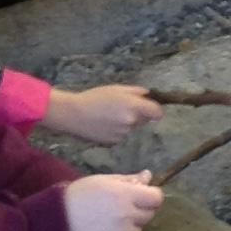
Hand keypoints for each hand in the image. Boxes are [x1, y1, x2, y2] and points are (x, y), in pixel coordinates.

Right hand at [44, 83, 161, 145]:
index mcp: (134, 106)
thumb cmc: (94, 97)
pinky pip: (121, 135)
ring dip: (126, 123)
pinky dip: (117, 131)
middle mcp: (131, 121)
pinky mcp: (114, 141)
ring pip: (131, 128)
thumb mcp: (116, 89)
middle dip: (138, 115)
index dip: (154, 111)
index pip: (157, 113)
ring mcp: (123, 133)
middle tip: (122, 108)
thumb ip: (136, 91)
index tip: (149, 108)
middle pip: (144, 120)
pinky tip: (104, 124)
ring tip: (108, 116)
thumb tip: (148, 95)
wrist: (73, 114)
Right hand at [64, 170, 162, 230]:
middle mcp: (127, 216)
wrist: (52, 227)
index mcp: (125, 195)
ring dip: (129, 225)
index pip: (156, 198)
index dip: (150, 196)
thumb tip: (147, 176)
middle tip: (120, 207)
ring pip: (137, 230)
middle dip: (139, 210)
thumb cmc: (74, 198)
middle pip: (149, 214)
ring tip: (107, 221)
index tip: (140, 196)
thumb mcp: (100, 182)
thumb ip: (127, 180)